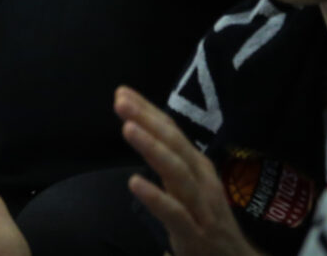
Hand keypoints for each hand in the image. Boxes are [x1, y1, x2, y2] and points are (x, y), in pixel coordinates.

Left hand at [115, 87, 263, 255]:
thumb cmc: (206, 221)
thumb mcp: (190, 187)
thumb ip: (169, 163)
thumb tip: (141, 131)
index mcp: (198, 168)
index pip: (173, 133)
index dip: (149, 111)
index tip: (123, 91)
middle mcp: (202, 182)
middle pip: (175, 145)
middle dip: (148, 120)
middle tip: (120, 100)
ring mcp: (201, 208)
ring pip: (177, 173)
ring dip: (152, 149)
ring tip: (127, 129)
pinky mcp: (195, 235)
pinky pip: (175, 214)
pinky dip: (155, 197)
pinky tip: (134, 182)